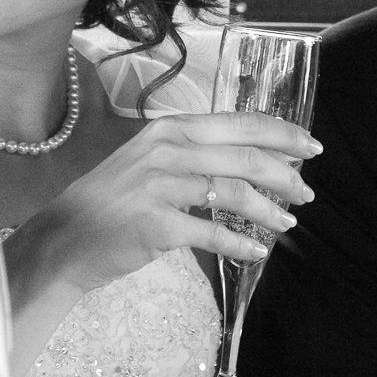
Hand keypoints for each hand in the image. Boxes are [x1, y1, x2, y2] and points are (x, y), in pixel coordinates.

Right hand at [27, 111, 319, 295]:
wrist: (65, 238)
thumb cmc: (113, 200)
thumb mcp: (151, 159)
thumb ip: (195, 152)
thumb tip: (253, 158)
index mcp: (171, 128)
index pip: (241, 123)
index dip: (283, 134)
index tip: (312, 147)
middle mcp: (168, 149)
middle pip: (245, 156)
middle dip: (286, 174)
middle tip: (307, 192)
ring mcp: (161, 186)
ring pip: (235, 193)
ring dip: (270, 210)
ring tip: (288, 222)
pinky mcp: (157, 224)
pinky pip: (213, 233)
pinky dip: (241, 245)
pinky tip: (258, 253)